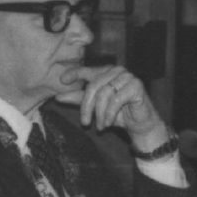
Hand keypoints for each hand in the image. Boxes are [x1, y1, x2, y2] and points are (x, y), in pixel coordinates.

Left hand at [55, 65, 170, 151]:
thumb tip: (57, 97)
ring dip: (99, 113)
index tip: (62, 80)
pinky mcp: (136, 86)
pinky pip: (116, 100)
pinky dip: (109, 114)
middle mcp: (116, 70)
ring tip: (99, 126)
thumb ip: (78, 99)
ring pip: (104, 93)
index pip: (86, 70)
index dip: (74, 74)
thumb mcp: (94, 106)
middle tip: (85, 123)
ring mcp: (128, 76)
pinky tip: (107, 123)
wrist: (139, 124)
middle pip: (93, 86)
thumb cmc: (116, 113)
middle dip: (86, 107)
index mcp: (105, 72)